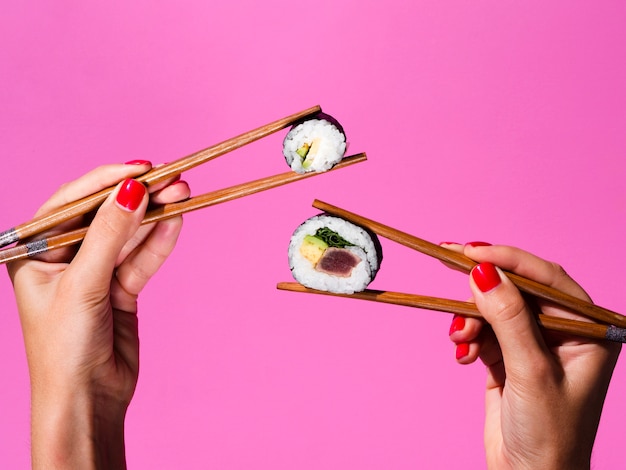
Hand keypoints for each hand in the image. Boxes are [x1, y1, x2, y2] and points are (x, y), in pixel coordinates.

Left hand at [7, 162, 189, 468]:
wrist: (86, 399)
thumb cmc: (64, 348)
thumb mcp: (83, 285)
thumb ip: (109, 235)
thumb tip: (132, 189)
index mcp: (34, 252)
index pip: (72, 203)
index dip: (107, 181)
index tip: (142, 168)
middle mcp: (63, 258)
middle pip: (106, 216)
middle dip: (140, 198)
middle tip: (173, 178)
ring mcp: (94, 273)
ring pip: (129, 235)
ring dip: (156, 216)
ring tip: (184, 193)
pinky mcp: (120, 289)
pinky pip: (142, 258)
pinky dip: (160, 241)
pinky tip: (177, 220)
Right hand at [446, 244, 619, 469]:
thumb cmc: (549, 434)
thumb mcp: (531, 372)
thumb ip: (508, 318)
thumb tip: (483, 272)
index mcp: (587, 331)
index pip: (547, 279)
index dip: (508, 259)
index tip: (471, 251)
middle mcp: (562, 332)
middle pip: (516, 289)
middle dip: (482, 286)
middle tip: (447, 260)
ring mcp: (533, 344)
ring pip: (493, 309)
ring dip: (470, 319)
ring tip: (460, 340)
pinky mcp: (507, 357)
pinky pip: (482, 330)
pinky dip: (468, 337)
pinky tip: (464, 355)